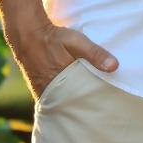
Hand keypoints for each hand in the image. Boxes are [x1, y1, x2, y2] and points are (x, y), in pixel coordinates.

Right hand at [0, 0, 117, 97]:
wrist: (27, 33)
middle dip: (82, 106)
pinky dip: (62, 96)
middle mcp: (49, 91)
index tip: (103, 107)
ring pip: (61, 100)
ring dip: (72, 101)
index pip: (79, 102)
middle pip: (70, 103)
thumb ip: (94, 53)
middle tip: (97, 109)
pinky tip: (72, 95)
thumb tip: (115, 66)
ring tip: (87, 103)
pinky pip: (53, 96)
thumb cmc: (53, 38)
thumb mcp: (77, 42)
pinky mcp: (38, 86)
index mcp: (60, 84)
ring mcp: (42, 90)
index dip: (91, 104)